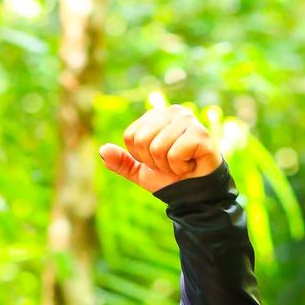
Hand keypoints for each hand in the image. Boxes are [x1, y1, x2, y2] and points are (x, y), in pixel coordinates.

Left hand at [99, 105, 222, 193]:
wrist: (194, 192)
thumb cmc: (169, 177)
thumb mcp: (139, 171)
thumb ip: (121, 162)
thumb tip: (103, 150)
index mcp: (156, 116)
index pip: (130, 136)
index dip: (140, 156)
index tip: (156, 160)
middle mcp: (173, 111)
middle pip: (142, 140)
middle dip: (152, 161)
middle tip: (169, 163)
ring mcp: (188, 120)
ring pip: (157, 147)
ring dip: (167, 165)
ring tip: (180, 164)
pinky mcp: (201, 133)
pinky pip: (174, 154)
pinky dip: (179, 167)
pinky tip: (190, 164)